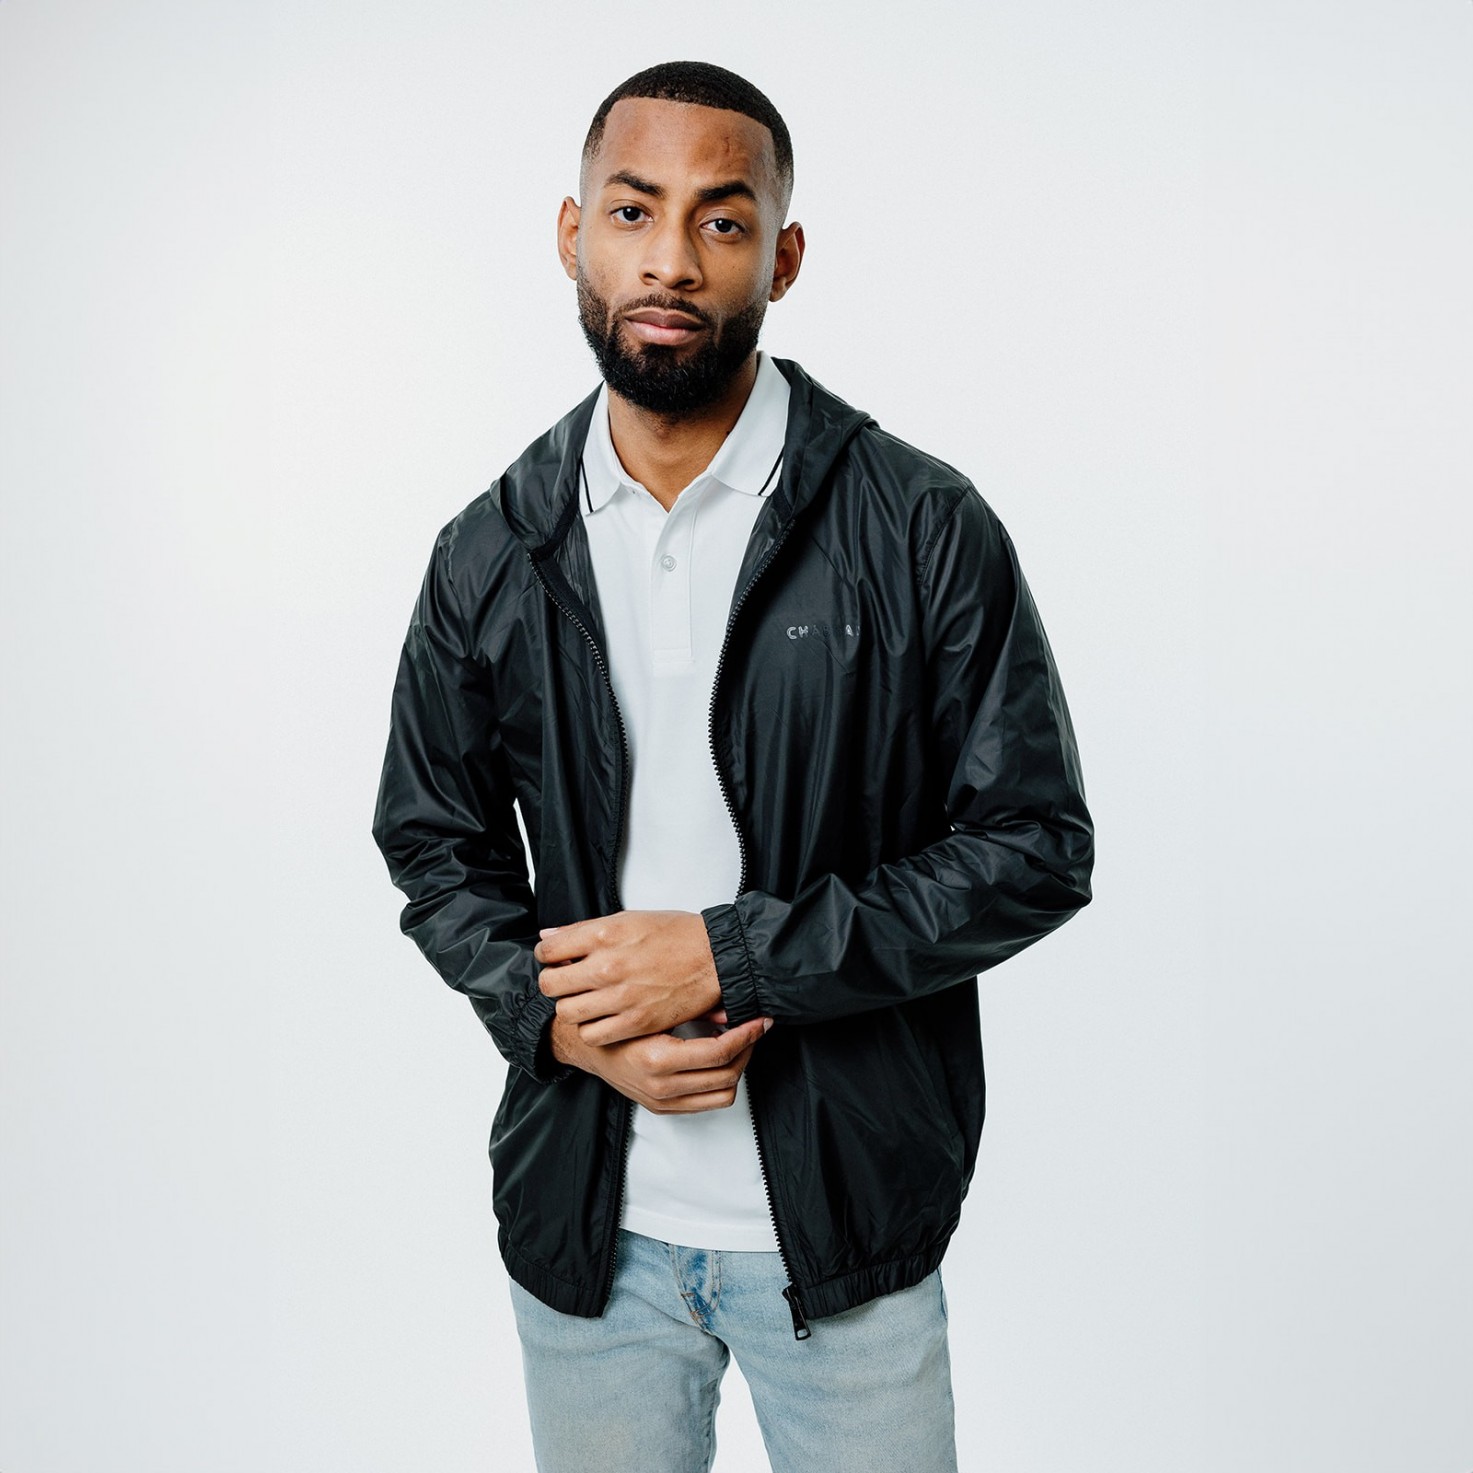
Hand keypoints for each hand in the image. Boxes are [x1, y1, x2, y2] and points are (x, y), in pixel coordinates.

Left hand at [535, 910, 722, 1045]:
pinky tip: (602, 1019)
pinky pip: (593, 1034)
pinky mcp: (636, 1022)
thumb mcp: (629, 918)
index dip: (546, 956)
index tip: (555, 960)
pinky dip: (592, 1029)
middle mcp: (607, 966)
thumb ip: (585, 929)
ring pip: (567, 1012)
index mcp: (604, 935)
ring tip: (585, 1002)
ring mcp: (621, 997)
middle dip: (553, 983)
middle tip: (566, 983)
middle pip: (550, 984)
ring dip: (571, 1007)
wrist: (715, 957)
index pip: (548, 950)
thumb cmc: (677, 935)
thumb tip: (549, 934)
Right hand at [550, 1012, 771, 1113]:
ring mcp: (662, 1101)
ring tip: (739, 1043)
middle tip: (755, 1027)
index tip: (759, 1020)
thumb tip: (731, 1007)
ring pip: (722, 1094)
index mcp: (657, 1059)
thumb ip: (691, 1008)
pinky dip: (720, 1082)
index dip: (746, 1035)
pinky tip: (719, 1059)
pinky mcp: (663, 1108)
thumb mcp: (651, 1009)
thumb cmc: (616, 1021)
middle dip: (748, 1049)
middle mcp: (661, 1086)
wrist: (586, 1047)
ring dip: (737, 1067)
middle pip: (727, 1075)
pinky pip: (706, 1102)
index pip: (719, 1053)